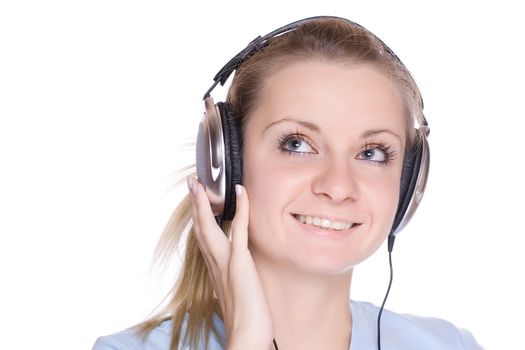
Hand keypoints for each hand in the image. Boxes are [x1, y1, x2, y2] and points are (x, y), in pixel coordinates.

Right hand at [187, 177, 273, 349]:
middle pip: (200, 228)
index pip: (203, 238)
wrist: (246, 337)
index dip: (199, 218)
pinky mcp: (239, 263)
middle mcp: (215, 264)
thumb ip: (232, 280)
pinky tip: (241, 191)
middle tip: (193, 184)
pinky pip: (238, 229)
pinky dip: (241, 208)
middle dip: (196, 204)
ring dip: (204, 202)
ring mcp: (226, 262)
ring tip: (200, 184)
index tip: (198, 202)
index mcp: (215, 270)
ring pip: (210, 226)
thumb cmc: (246, 320)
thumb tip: (236, 274)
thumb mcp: (236, 294)